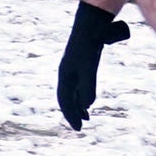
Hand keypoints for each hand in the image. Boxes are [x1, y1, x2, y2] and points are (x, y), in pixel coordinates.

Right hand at [56, 0, 126, 128]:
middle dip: (73, 113)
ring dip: (77, 106)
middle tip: (80, 127)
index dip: (70, 115)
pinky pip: (78, 86)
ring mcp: (72, 70)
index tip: (78, 128)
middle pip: (66, 98)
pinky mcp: (80, 66)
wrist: (90, 27)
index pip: (65, 100)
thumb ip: (88, 86)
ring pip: (72, 93)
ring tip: (86, 117)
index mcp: (65, 76)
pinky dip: (82, 96)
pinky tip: (89, 100)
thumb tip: (86, 105)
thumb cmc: (88, 47)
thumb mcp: (89, 68)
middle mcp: (66, 74)